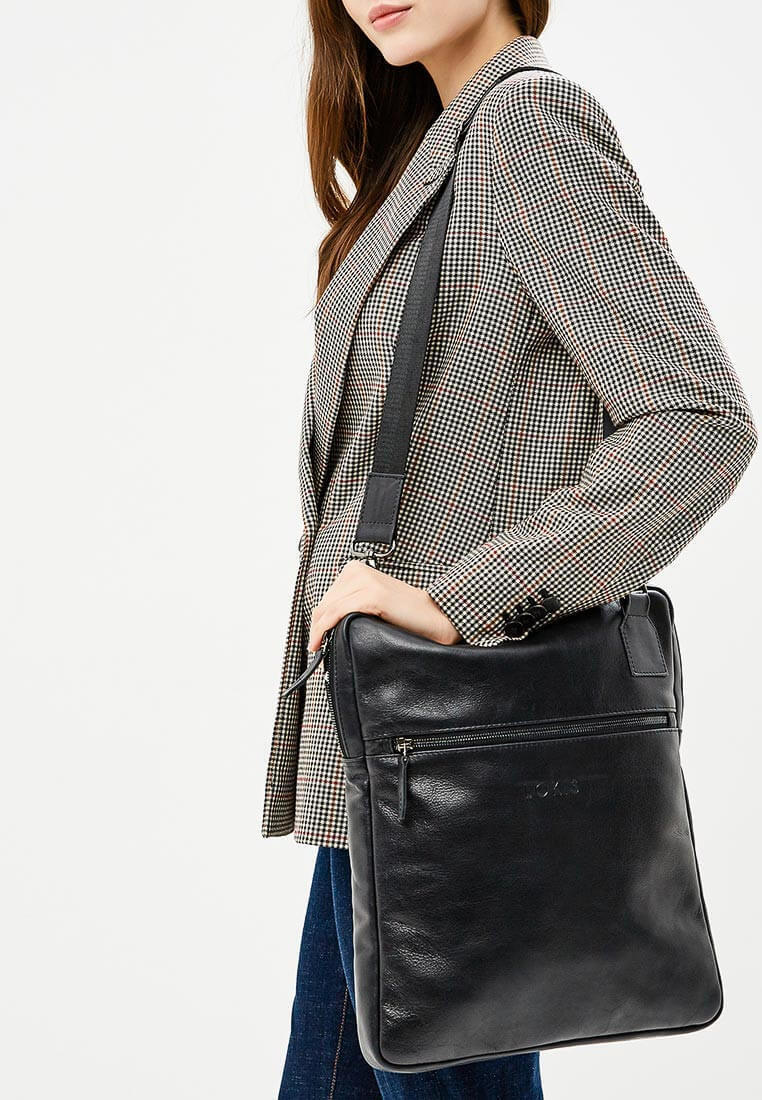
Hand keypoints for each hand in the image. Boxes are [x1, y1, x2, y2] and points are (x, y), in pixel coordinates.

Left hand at [308, 560, 461, 652]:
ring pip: (328, 609)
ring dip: (319, 632)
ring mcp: (366, 581)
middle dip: (317, 628)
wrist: (435, 618)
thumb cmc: (405, 616)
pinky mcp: (373, 594)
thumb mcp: (371, 605)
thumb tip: (323, 625)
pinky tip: (323, 642)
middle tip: (316, 650)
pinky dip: (326, 628)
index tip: (315, 641)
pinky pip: (338, 612)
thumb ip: (350, 606)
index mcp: (356, 569)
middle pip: (324, 603)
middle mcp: (358, 571)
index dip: (317, 620)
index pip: (326, 598)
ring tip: (320, 650)